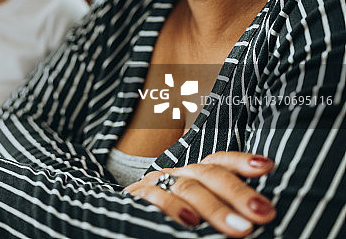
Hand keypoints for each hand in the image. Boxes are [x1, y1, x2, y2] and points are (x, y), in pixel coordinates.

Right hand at [125, 151, 275, 236]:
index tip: (268, 166)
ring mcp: (155, 184)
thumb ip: (221, 208)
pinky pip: (155, 198)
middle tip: (264, 213)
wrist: (122, 221)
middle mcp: (177, 175)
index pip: (219, 162)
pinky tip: (191, 222)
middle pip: (209, 175)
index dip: (242, 161)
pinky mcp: (136, 197)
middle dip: (237, 192)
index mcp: (194, 176)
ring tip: (242, 229)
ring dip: (215, 209)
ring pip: (187, 188)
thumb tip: (258, 218)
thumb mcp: (196, 211)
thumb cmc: (169, 219)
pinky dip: (173, 208)